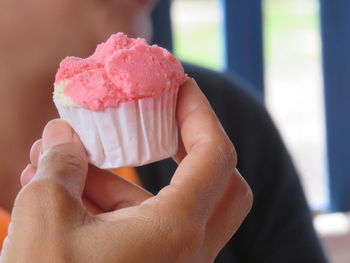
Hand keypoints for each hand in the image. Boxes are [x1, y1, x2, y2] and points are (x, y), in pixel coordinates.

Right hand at [0, 79, 251, 262]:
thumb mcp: (43, 221)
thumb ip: (57, 167)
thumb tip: (60, 136)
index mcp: (176, 233)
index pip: (215, 156)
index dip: (200, 112)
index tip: (180, 83)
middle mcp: (187, 250)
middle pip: (216, 180)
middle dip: (185, 143)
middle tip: (155, 117)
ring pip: (161, 202)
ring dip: (117, 174)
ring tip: (65, 153)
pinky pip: (138, 225)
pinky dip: (108, 201)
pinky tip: (63, 186)